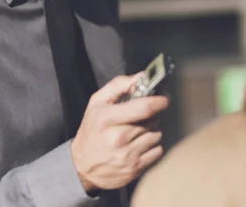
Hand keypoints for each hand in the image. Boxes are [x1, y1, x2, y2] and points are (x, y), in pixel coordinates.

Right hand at [70, 73, 168, 192]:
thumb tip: (140, 76)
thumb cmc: (91, 130)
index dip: (159, 101)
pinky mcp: (135, 168)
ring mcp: (127, 155)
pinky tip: (139, 145)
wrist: (82, 166)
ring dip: (152, 131)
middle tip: (142, 117)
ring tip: (138, 131)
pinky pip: (157, 151)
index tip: (163, 98)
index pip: (144, 107)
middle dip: (152, 116)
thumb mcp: (96, 103)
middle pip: (153, 121)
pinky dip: (152, 146)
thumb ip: (118, 86)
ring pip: (157, 135)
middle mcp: (118, 138)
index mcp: (108, 118)